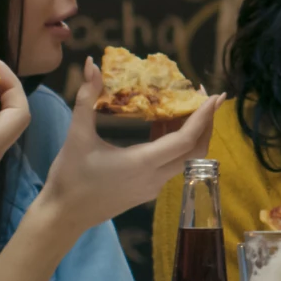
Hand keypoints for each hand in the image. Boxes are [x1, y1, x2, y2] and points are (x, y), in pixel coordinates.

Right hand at [36, 56, 221, 233]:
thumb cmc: (70, 178)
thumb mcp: (76, 135)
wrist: (63, 216)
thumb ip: (86, 99)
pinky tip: (162, 124)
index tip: (216, 97)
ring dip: (191, 133)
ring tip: (185, 105)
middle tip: (205, 98)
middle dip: (206, 123)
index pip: (186, 139)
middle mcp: (155, 177)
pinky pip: (171, 164)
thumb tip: (91, 65)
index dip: (204, 117)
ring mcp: (153, 186)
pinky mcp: (147, 190)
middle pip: (196, 150)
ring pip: (185, 158)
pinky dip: (175, 144)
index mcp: (143, 162)